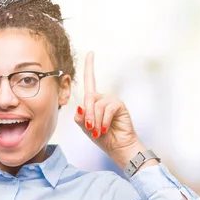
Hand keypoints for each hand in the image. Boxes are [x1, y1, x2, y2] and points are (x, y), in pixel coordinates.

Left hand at [74, 51, 141, 165]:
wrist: (118, 147)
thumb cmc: (102, 138)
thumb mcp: (86, 128)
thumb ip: (80, 117)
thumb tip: (81, 106)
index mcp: (94, 101)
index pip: (90, 81)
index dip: (89, 66)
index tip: (91, 52)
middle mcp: (103, 98)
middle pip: (89, 98)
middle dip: (88, 114)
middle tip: (90, 128)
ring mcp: (112, 100)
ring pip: (96, 106)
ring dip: (96, 121)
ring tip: (99, 131)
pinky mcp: (119, 105)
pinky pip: (106, 110)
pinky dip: (104, 122)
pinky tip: (106, 129)